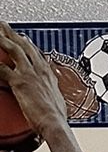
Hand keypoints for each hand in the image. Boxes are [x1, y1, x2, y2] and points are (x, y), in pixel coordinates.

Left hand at [0, 24, 70, 140]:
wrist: (55, 125)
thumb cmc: (57, 120)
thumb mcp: (58, 105)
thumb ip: (51, 98)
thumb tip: (52, 102)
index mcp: (49, 76)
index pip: (37, 55)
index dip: (29, 45)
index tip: (23, 38)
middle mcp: (40, 71)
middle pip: (24, 46)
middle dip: (13, 34)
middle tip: (4, 26)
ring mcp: (29, 74)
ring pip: (13, 50)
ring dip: (3, 39)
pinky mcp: (19, 82)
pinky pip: (2, 68)